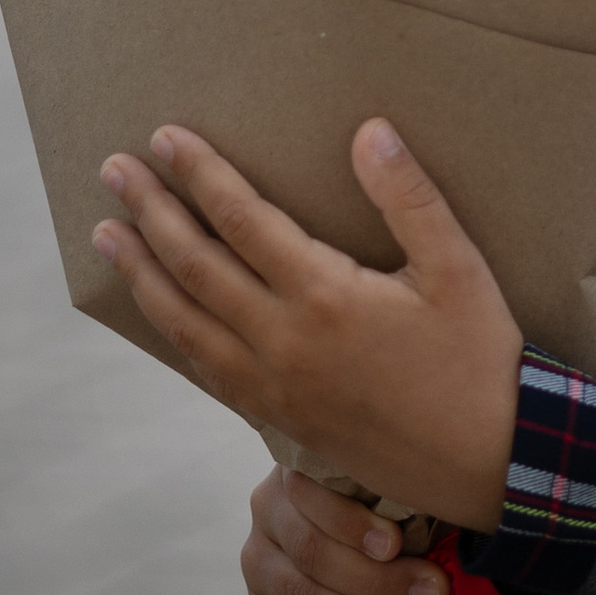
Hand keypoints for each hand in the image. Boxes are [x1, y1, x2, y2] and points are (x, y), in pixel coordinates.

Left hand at [93, 118, 520, 530]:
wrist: (488, 463)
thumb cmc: (478, 360)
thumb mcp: (459, 268)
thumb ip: (409, 197)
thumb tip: (368, 130)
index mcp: (325, 296)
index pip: (243, 220)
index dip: (201, 175)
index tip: (165, 138)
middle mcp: (285, 342)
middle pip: (196, 267)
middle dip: (151, 214)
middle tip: (112, 171)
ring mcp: (275, 386)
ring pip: (186, 324)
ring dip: (142, 275)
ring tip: (108, 236)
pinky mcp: (280, 418)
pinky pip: (207, 369)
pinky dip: (172, 332)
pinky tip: (160, 311)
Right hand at [241, 466, 449, 594]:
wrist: (355, 537)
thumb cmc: (385, 499)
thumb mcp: (385, 483)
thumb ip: (396, 493)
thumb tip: (444, 506)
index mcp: (297, 468)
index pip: (310, 493)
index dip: (352, 523)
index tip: (397, 544)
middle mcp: (268, 511)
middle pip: (314, 552)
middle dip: (381, 580)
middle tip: (435, 594)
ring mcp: (258, 565)